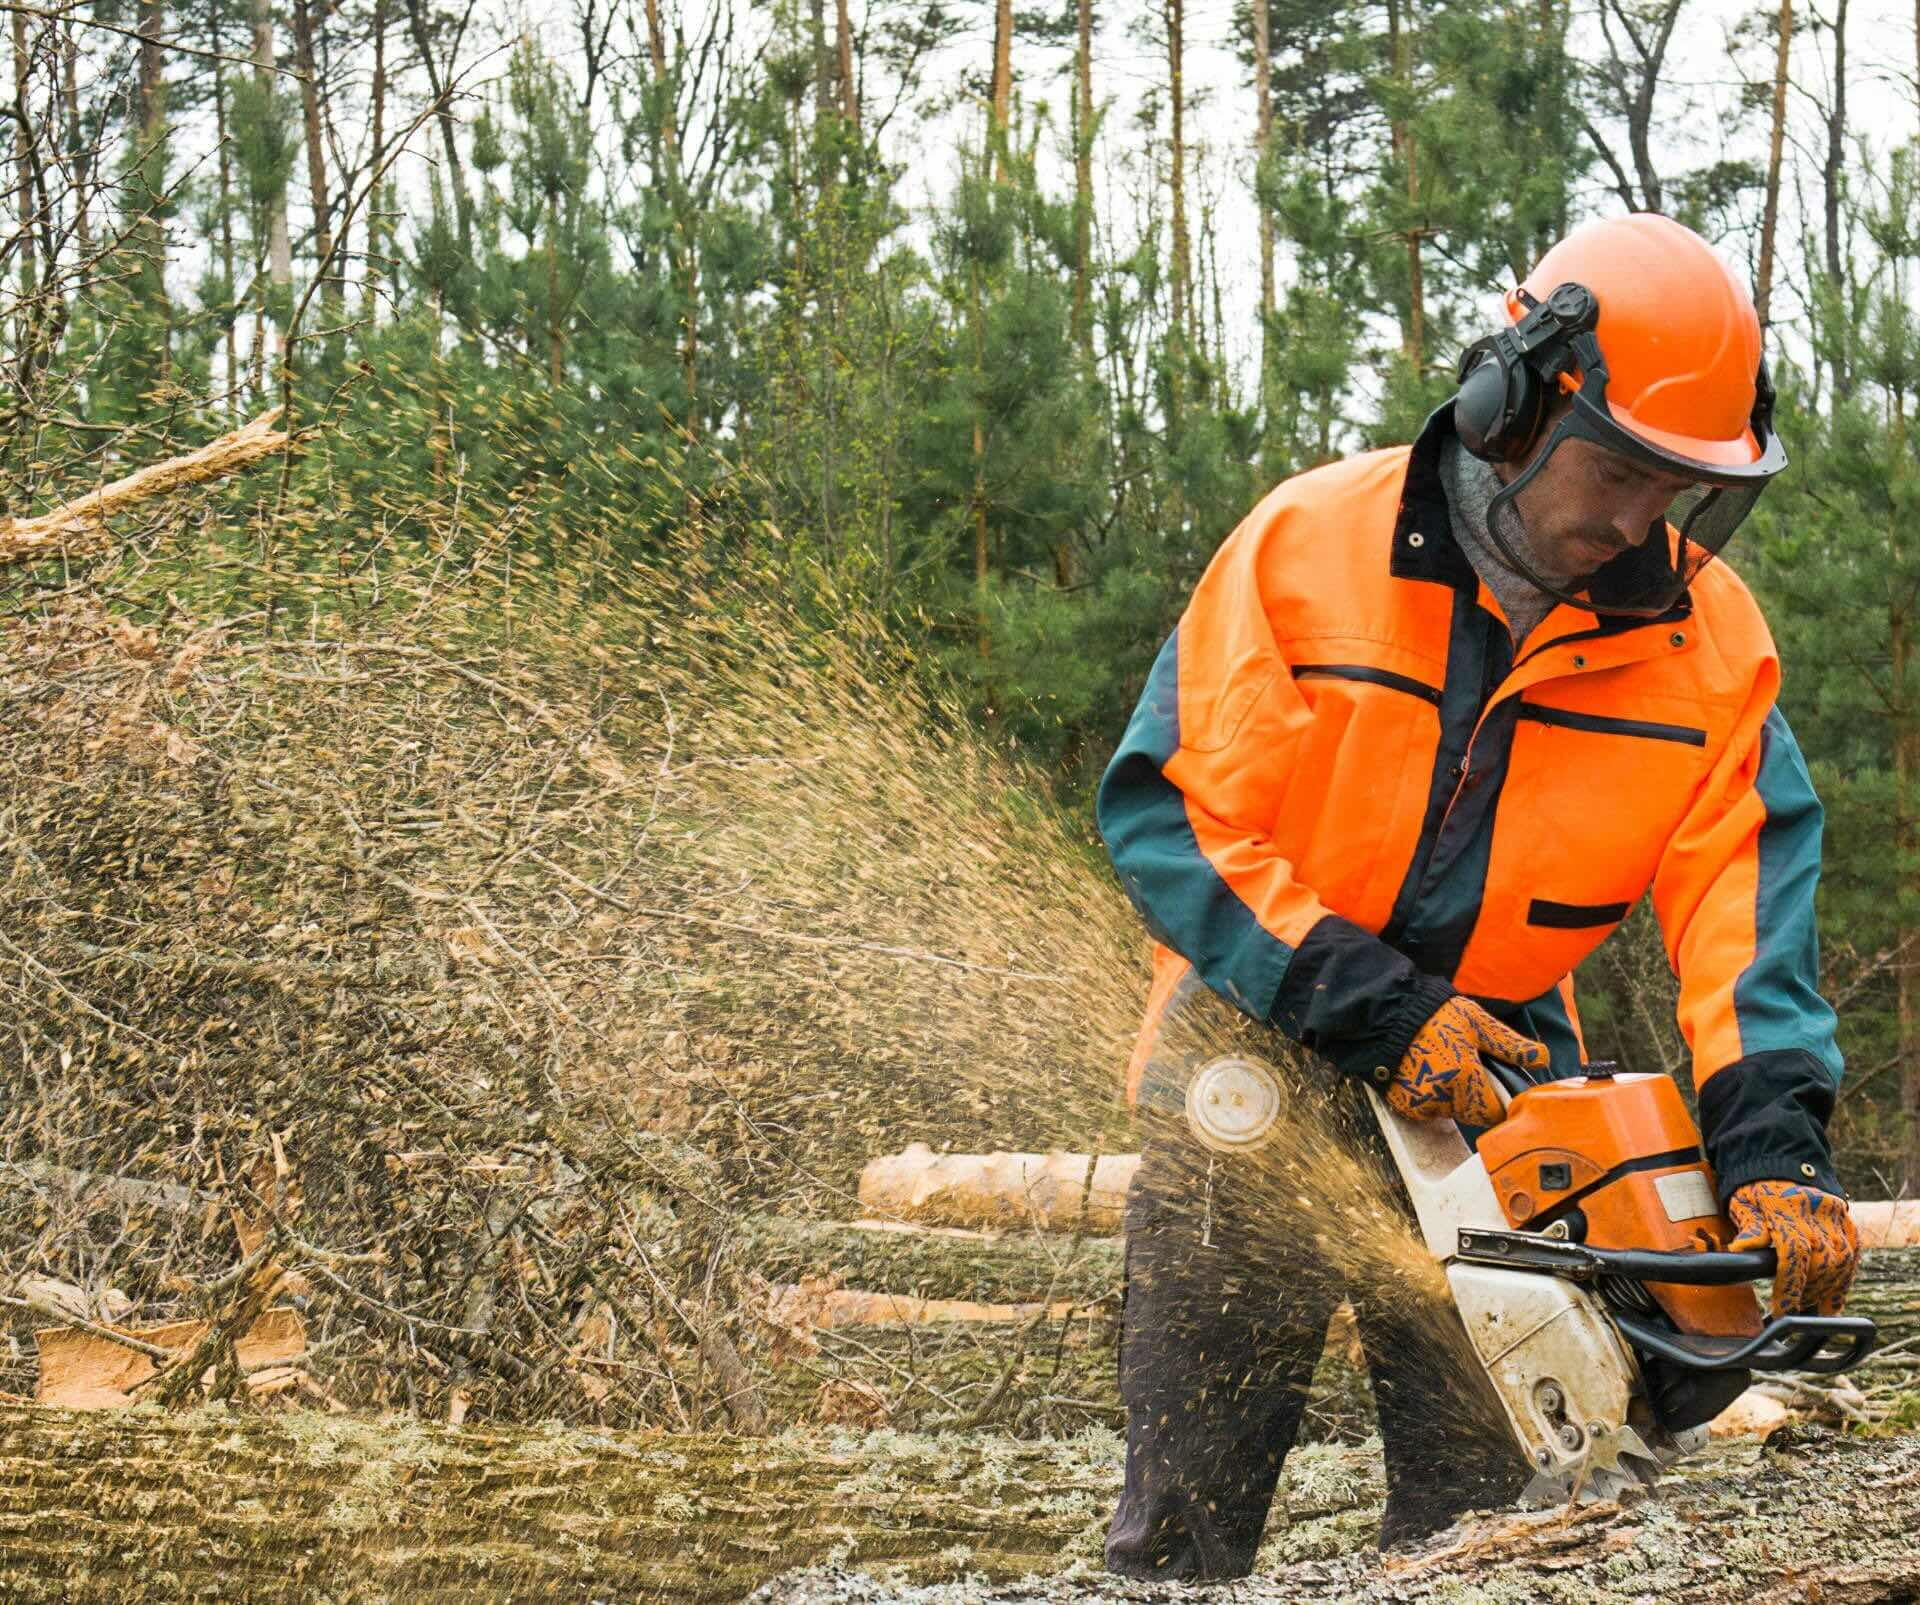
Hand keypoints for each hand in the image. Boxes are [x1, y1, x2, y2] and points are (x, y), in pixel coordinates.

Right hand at [1386, 997, 1549, 1125]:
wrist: (1386, 1014)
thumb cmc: (1434, 1015)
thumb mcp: (1477, 1022)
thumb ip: (1510, 1045)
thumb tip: (1543, 1060)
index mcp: (1465, 1077)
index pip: (1493, 1113)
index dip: (1498, 1103)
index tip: (1494, 1088)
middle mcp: (1442, 1096)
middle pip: (1471, 1115)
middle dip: (1474, 1099)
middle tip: (1465, 1068)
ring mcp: (1419, 1102)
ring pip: (1448, 1112)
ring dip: (1451, 1098)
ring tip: (1443, 1066)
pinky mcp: (1402, 1104)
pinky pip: (1425, 1110)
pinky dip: (1429, 1098)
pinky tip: (1425, 1073)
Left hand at [1727, 1179, 1860, 1316]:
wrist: (1782, 1163)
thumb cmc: (1757, 1188)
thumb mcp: (1743, 1202)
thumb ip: (1748, 1225)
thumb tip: (1742, 1247)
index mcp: (1789, 1210)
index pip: (1794, 1255)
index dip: (1790, 1286)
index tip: (1783, 1310)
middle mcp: (1818, 1217)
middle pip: (1822, 1264)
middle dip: (1808, 1291)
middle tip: (1792, 1307)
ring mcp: (1837, 1221)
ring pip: (1841, 1264)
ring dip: (1825, 1289)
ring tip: (1808, 1303)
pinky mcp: (1848, 1225)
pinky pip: (1851, 1259)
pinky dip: (1842, 1281)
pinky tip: (1831, 1301)